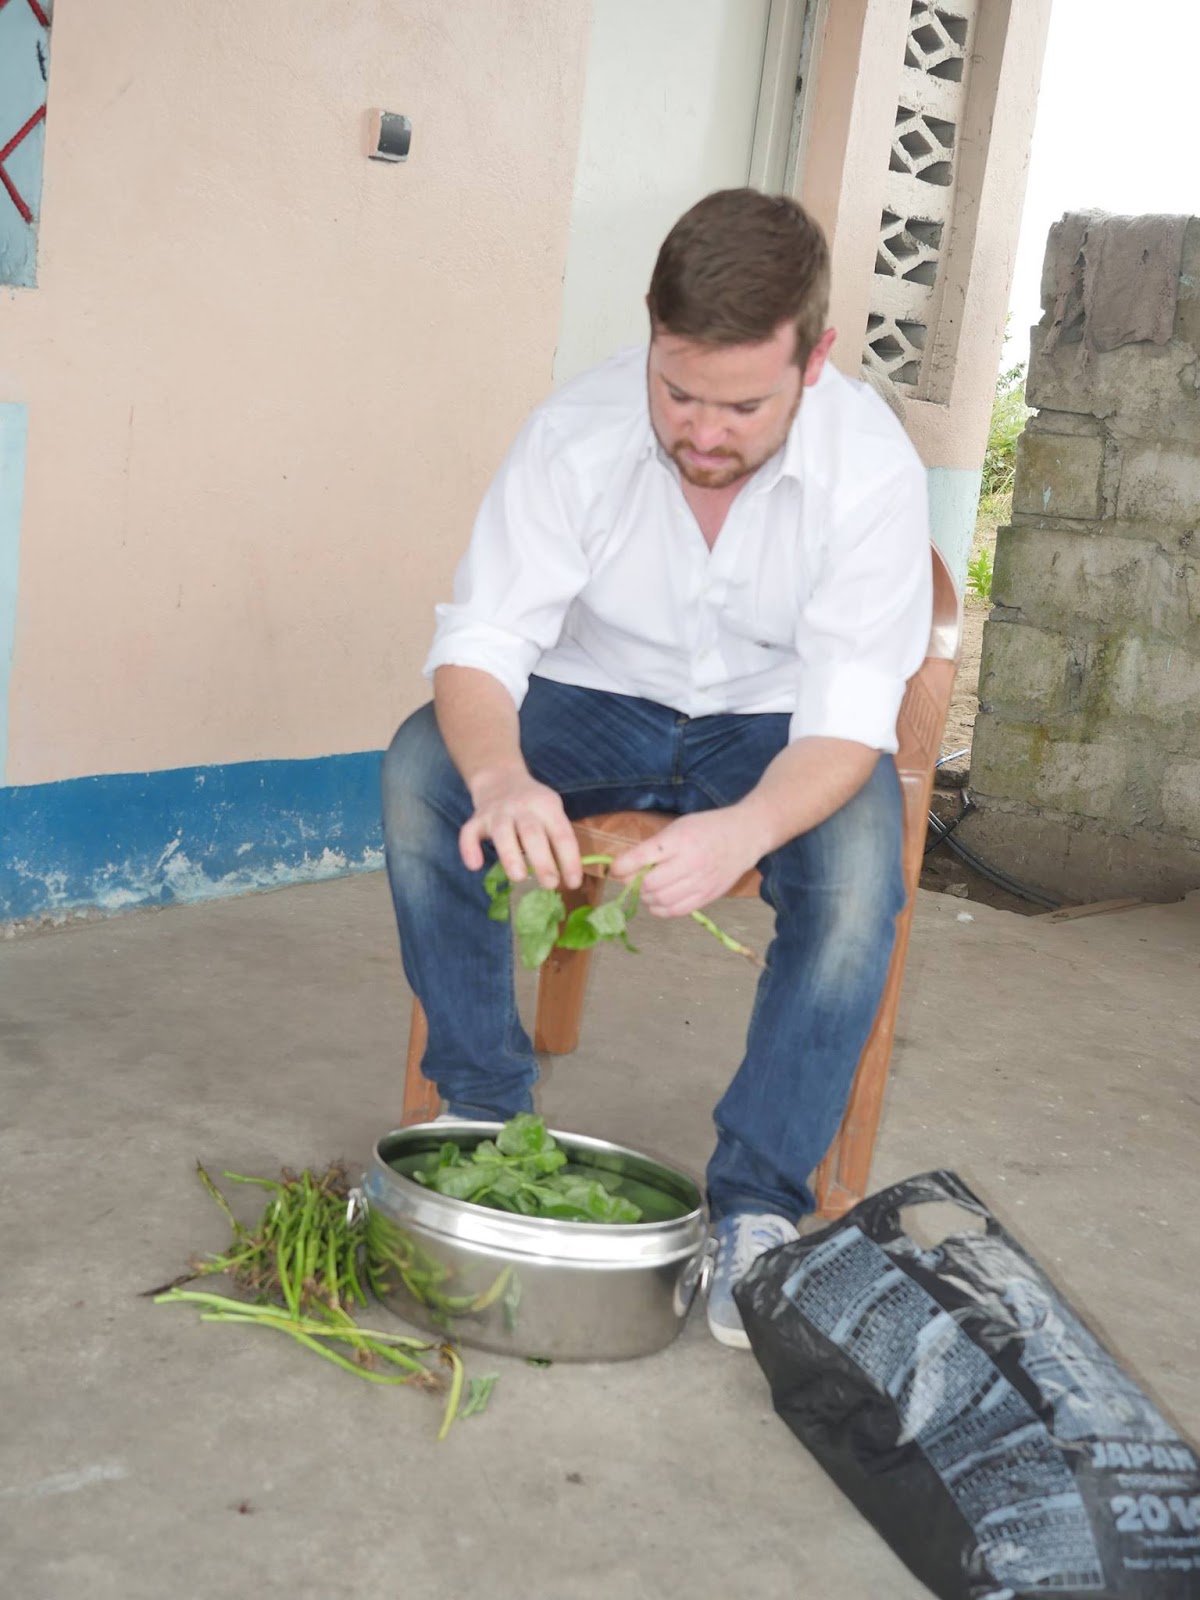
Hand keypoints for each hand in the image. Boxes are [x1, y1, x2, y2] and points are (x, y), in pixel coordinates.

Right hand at [459, 766, 581, 889]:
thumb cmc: (533, 806)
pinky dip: (469, 848)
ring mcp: (497, 812)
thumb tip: (568, 877)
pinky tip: (474, 865)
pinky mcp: (477, 819)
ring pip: (503, 833)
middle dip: (542, 860)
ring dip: (510, 855)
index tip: (573, 883)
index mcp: (546, 806)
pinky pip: (469, 832)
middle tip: (550, 884)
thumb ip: (557, 838)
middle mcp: (522, 807)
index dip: (569, 859)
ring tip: (518, 878)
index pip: (562, 834)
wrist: (501, 777)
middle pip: (532, 833)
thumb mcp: (551, 812)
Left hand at [608, 809, 765, 917]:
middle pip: (649, 883)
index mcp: (680, 839)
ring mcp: (700, 882)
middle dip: (633, 883)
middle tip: (631, 879)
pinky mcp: (707, 896)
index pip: (642, 856)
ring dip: (645, 898)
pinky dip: (660, 910)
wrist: (744, 837)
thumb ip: (655, 846)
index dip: (622, 866)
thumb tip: (626, 866)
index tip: (615, 868)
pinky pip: (676, 911)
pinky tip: (657, 902)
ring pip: (660, 900)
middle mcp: (690, 862)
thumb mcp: (679, 826)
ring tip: (645, 890)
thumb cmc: (707, 828)